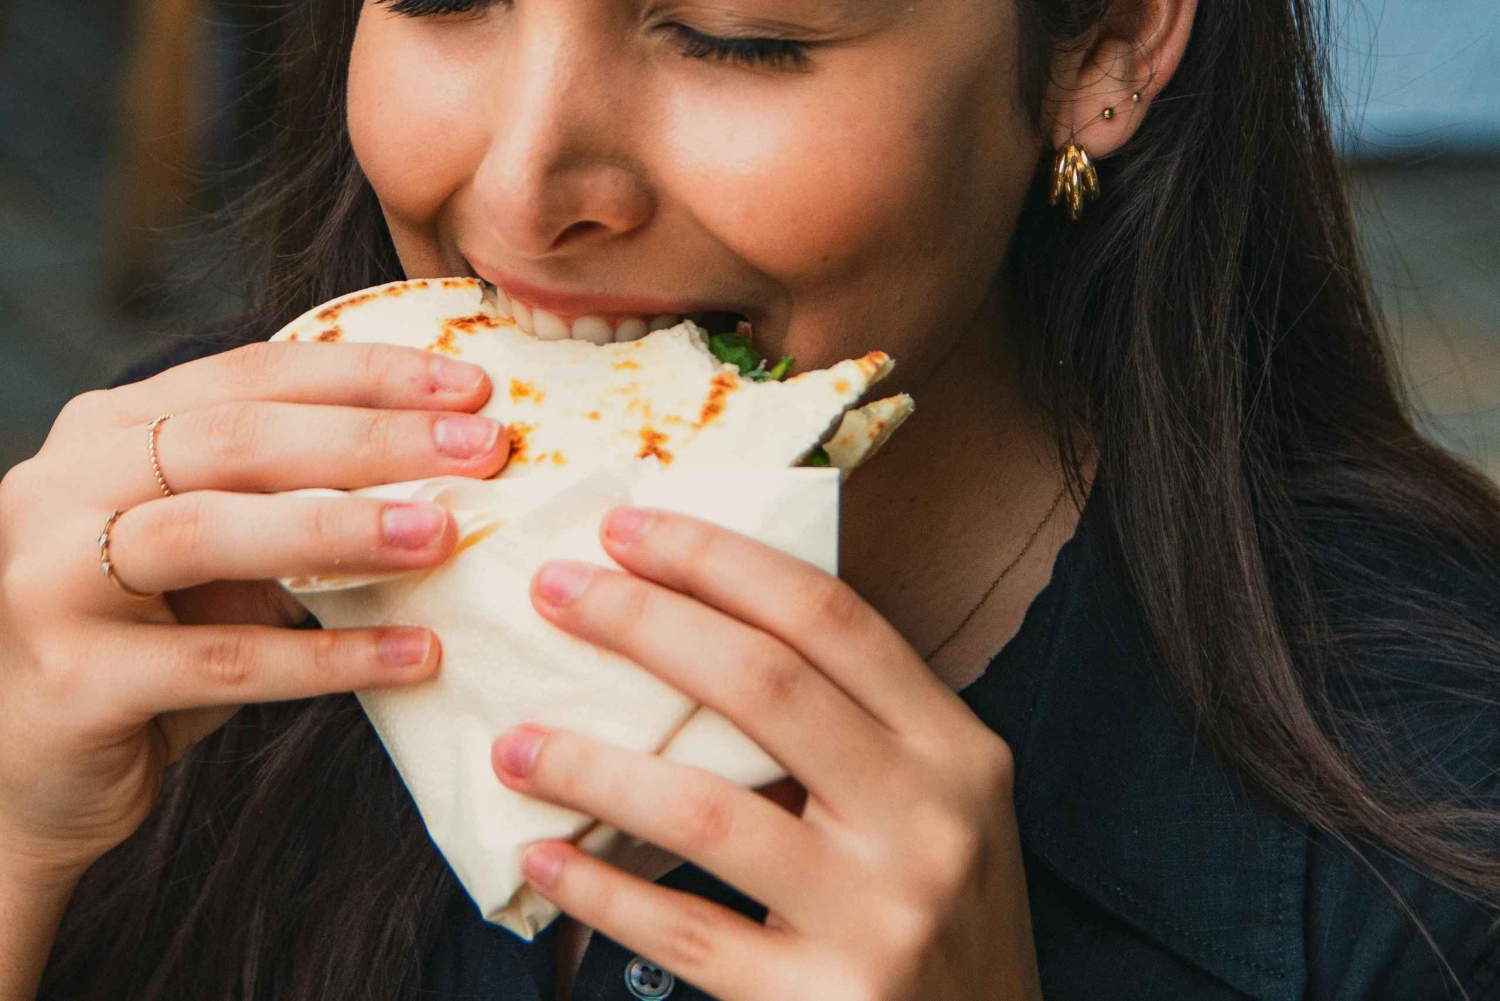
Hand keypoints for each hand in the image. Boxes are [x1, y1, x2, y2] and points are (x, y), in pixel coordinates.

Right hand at [0, 340, 509, 879]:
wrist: (31, 769)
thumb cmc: (148, 641)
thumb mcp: (213, 551)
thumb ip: (285, 499)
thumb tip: (444, 472)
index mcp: (107, 433)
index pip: (251, 373)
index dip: (367, 374)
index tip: (472, 386)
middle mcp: (62, 486)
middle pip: (235, 438)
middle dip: (372, 438)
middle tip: (484, 449)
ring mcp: (51, 580)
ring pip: (208, 533)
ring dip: (341, 530)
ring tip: (445, 536)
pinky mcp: (75, 680)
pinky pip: (223, 661)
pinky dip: (328, 658)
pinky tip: (415, 655)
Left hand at [492, 508, 1043, 1000]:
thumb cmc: (945, 913)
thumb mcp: (936, 803)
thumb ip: (854, 723)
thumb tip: (699, 627)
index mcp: (955, 749)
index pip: (830, 618)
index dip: (720, 560)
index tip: (627, 527)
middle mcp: (928, 821)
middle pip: (765, 685)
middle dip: (643, 622)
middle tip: (552, 591)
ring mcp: (879, 916)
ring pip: (704, 811)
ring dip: (591, 764)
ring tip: (513, 743)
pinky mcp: (823, 1000)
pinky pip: (685, 932)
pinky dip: (600, 891)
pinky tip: (544, 855)